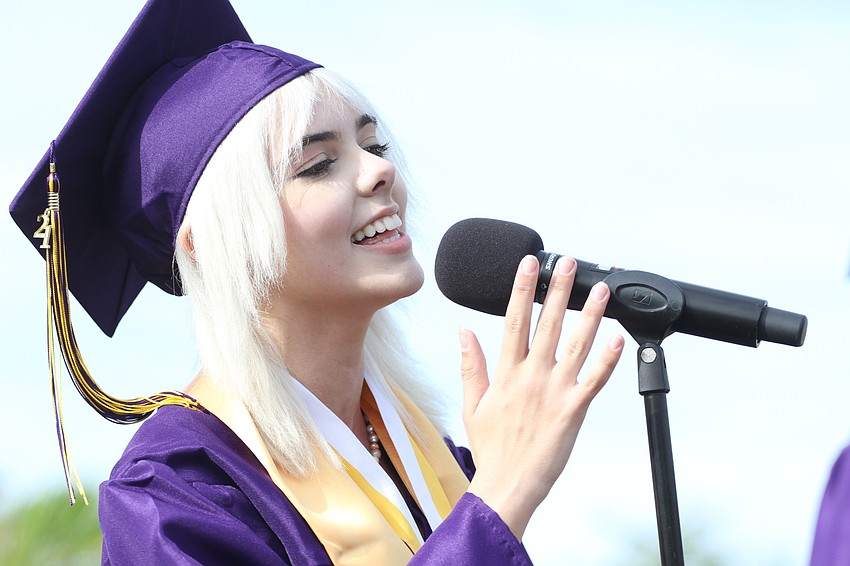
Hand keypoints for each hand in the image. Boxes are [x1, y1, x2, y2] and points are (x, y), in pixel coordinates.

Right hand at [461, 254, 623, 539]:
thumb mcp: (472, 405)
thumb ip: (471, 365)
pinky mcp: (573, 410)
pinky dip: (608, 358)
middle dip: (557, 289)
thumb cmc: (491, 449)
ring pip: (575, 345)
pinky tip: (618, 338)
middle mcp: (531, 376)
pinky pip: (595, 379)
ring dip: (590, 315)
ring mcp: (554, 391)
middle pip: (547, 324)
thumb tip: (464, 332)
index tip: (529, 264)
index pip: (514, 320)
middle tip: (568, 263)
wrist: (507, 485)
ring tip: (600, 290)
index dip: (522, 289)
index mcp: (506, 373)